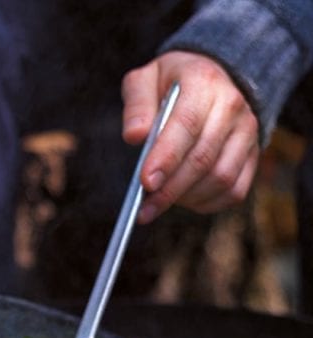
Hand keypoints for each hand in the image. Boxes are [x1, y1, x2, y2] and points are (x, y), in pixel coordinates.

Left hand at [121, 51, 259, 223]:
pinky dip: (206, 203)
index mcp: (204, 82)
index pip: (187, 125)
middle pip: (203, 159)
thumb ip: (137, 105)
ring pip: (220, 178)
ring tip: (160, 201)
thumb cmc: (169, 84)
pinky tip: (183, 200)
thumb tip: (134, 136)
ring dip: (187, 198)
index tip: (145, 183)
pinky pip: (233, 191)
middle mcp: (232, 106)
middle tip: (144, 209)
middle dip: (170, 190)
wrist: (209, 79)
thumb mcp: (146, 79)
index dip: (166, 158)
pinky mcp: (252, 154)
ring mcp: (246, 132)